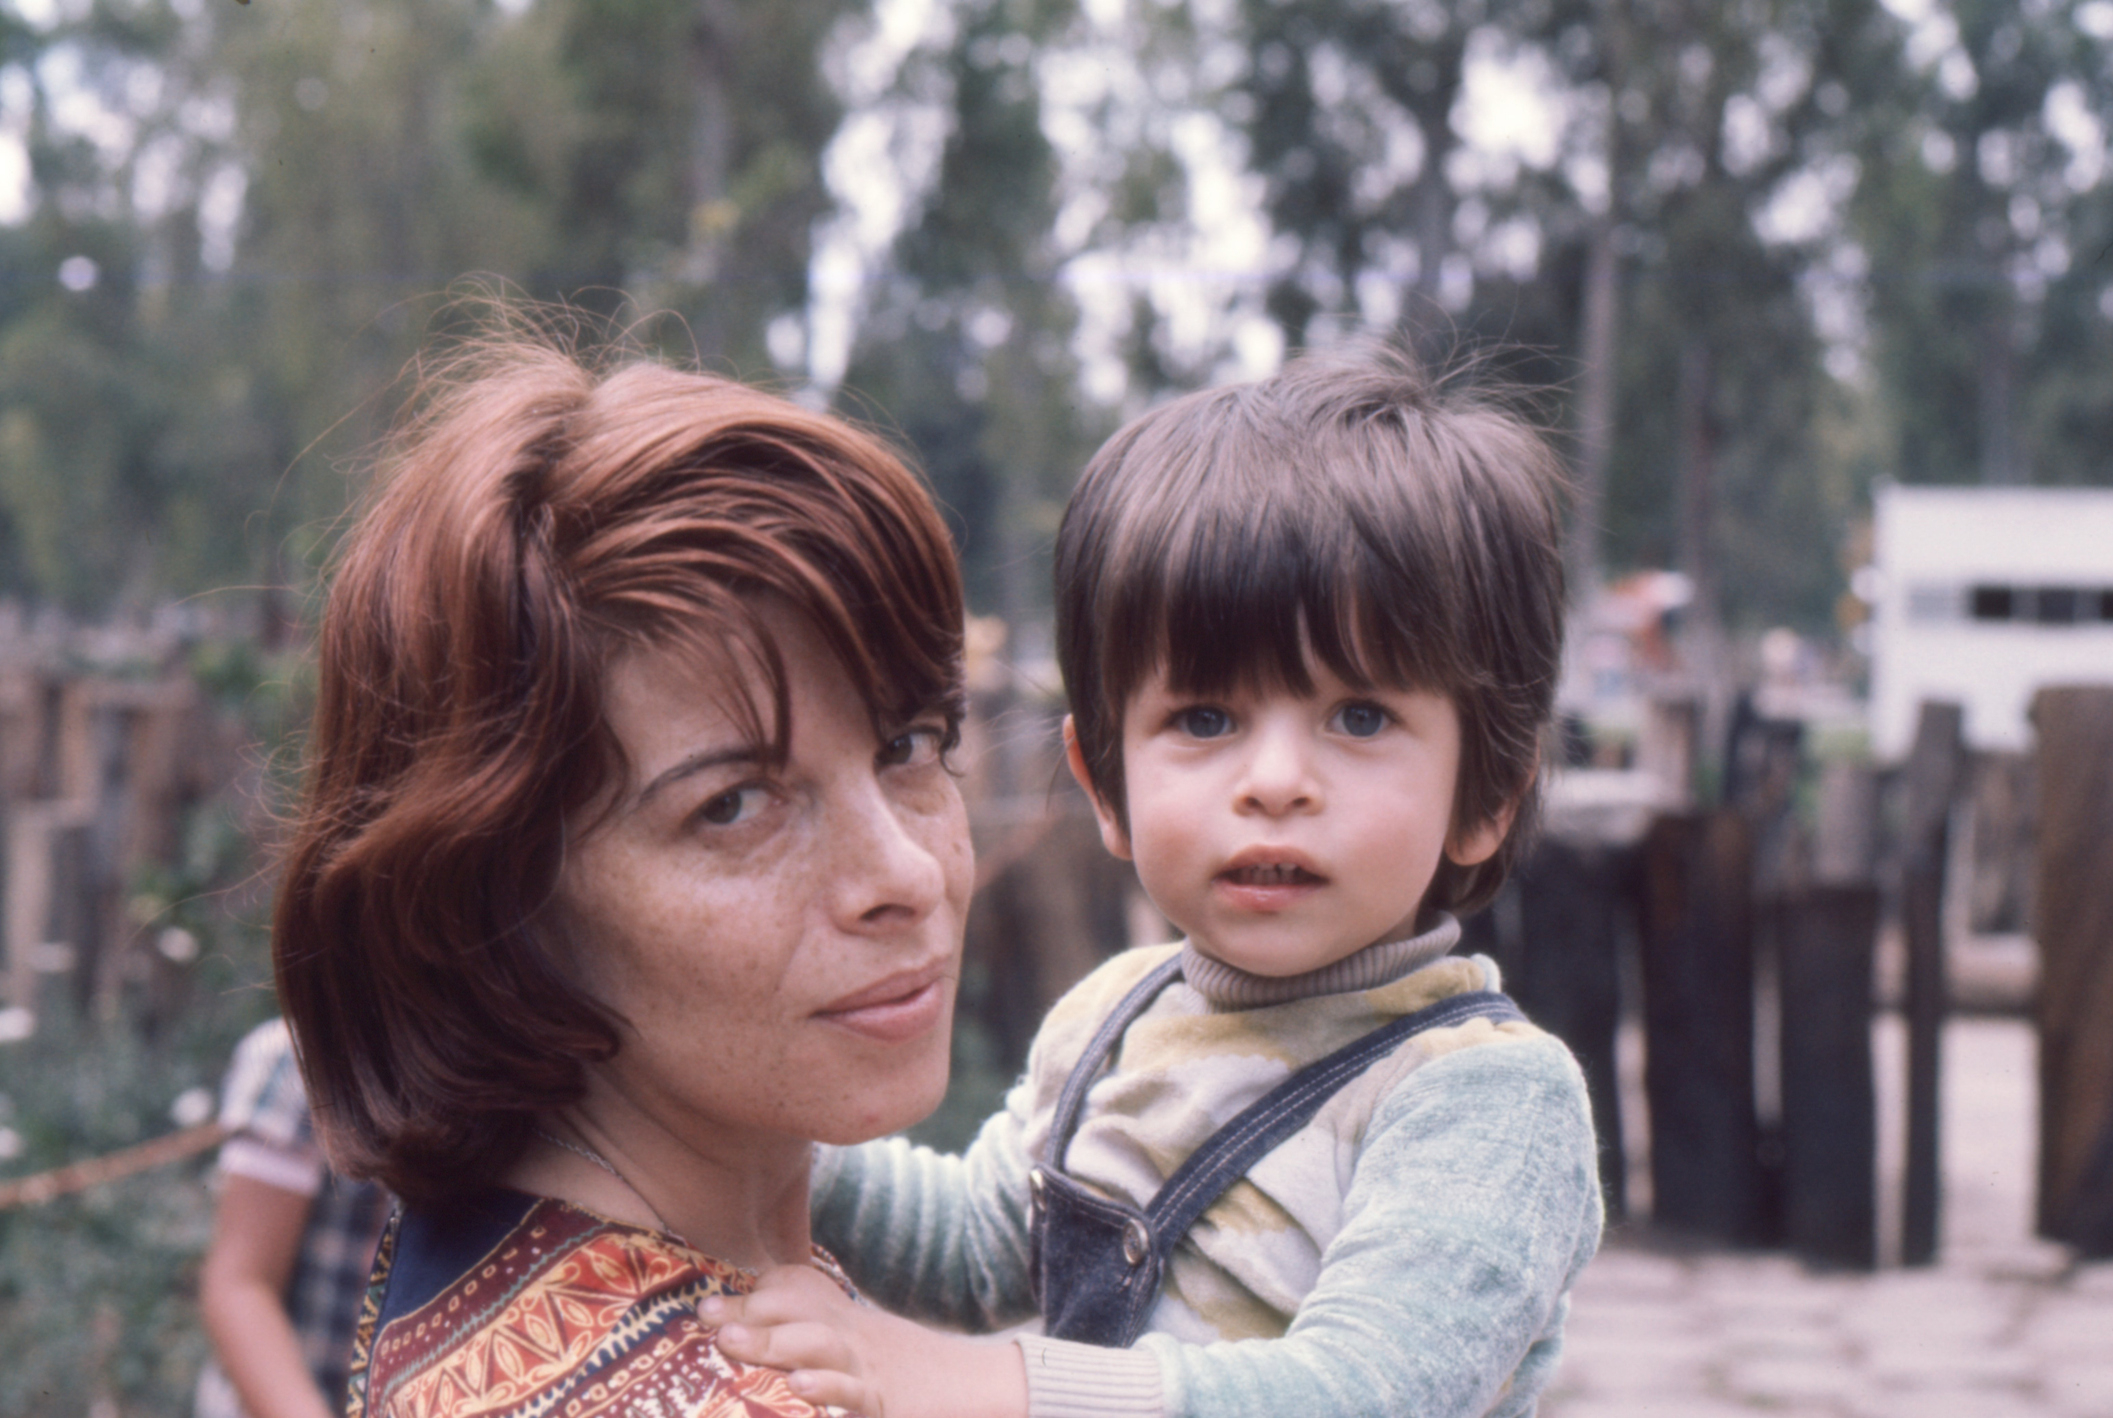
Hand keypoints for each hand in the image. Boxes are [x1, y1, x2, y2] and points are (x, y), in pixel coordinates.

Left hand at [704, 1266, 1025, 1417]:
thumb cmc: (898, 1371)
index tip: (705, 1307)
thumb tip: (751, 1346)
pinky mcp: (883, 1399)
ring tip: (731, 1343)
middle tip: (705, 1316)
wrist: (970, 1386)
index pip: (790, 1290)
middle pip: (794, 1310)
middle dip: (748, 1312)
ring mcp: (865, 1365)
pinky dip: (827, 1388)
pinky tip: (800, 1387)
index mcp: (839, 1315)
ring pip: (817, 1343)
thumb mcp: (851, 1346)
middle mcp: (848, 1333)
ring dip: (772, 1341)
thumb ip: (807, 1337)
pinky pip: (853, 1392)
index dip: (748, 1296)